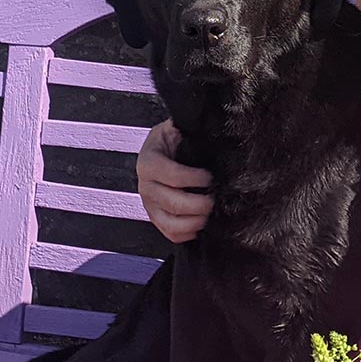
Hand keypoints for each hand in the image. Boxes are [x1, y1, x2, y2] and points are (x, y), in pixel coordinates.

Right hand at [136, 119, 213, 242]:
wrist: (163, 148)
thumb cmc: (173, 139)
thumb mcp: (176, 128)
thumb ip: (190, 132)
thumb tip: (213, 136)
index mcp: (149, 161)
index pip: (172, 175)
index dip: (194, 178)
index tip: (210, 177)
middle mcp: (145, 185)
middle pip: (173, 203)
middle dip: (199, 204)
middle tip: (215, 199)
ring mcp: (149, 204)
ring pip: (170, 223)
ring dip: (194, 221)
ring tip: (209, 213)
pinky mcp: (156, 218)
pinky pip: (170, 233)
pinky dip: (188, 233)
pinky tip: (200, 223)